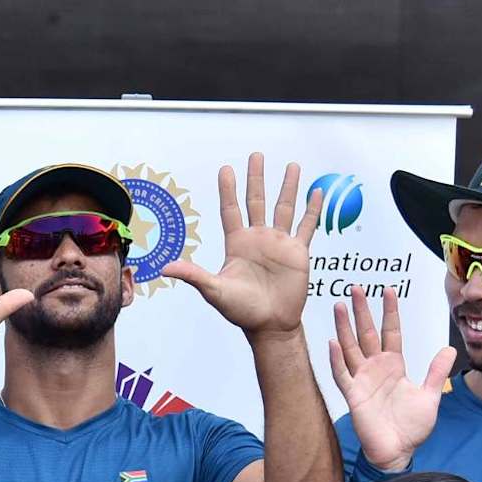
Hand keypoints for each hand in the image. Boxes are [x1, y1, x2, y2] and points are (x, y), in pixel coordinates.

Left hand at [162, 152, 320, 336]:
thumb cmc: (242, 311)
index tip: (226, 169)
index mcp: (238, 244)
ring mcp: (279, 244)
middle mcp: (258, 239)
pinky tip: (316, 193)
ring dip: (288, 187)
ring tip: (292, 166)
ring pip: (284, 208)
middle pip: (257, 201)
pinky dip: (312, 210)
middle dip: (256, 178)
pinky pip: (306, 226)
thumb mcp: (214, 291)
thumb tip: (165, 268)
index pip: (231, 210)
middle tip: (257, 155)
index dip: (228, 190)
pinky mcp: (298, 253)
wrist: (270, 326)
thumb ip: (193, 275)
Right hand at [330, 286, 455, 471]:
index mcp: (394, 365)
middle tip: (355, 287)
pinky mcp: (353, 396)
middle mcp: (376, 369)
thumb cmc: (411, 428)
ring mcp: (362, 380)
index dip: (389, 311)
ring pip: (350, 348)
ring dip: (344, 327)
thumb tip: (449, 349)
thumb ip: (435, 372)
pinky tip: (333, 343)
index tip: (388, 290)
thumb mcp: (430, 396)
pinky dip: (337, 360)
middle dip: (361, 310)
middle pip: (366, 333)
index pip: (391, 331)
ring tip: (339, 306)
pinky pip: (343, 375)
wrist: (398, 452)